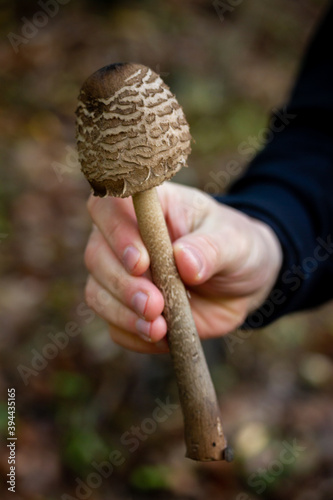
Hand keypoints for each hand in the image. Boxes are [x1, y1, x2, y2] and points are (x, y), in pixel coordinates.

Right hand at [84, 183, 282, 352]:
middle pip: (97, 255)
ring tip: (158, 328)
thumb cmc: (236, 247)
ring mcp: (122, 275)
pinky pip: (115, 326)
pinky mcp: (128, 309)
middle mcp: (125, 239)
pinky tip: (160, 337)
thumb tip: (185, 262)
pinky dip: (132, 335)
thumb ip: (211, 248)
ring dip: (123, 313)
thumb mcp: (234, 241)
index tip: (141, 262)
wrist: (243, 282)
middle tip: (154, 304)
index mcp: (149, 208)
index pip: (110, 207)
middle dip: (122, 284)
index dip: (117, 232)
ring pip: (98, 293)